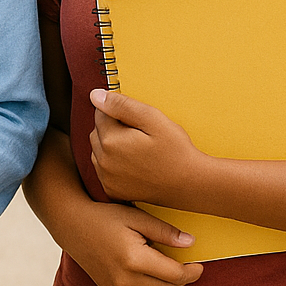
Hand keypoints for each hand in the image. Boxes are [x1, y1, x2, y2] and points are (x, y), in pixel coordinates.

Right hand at [66, 202, 202, 285]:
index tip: (198, 264)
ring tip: (165, 268)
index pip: (175, 275)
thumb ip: (165, 232)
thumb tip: (191, 243)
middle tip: (182, 262)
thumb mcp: (136, 217)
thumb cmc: (104, 218)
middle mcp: (125, 279)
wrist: (73, 226)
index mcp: (133, 259)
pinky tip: (151, 278)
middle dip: (182, 278)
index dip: (192, 272)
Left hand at [89, 89, 201, 207]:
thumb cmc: (175, 151)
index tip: (137, 121)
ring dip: (110, 145)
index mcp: (110, 141)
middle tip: (140, 134)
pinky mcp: (111, 189)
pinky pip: (103, 168)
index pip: (100, 113)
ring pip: (98, 150)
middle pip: (97, 131)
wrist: (190, 185)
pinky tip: (132, 163)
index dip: (119, 112)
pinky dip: (112, 162)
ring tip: (137, 149)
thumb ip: (122, 105)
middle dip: (113, 127)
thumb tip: (95, 96)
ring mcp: (106, 178)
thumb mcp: (153, 119)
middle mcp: (103, 161)